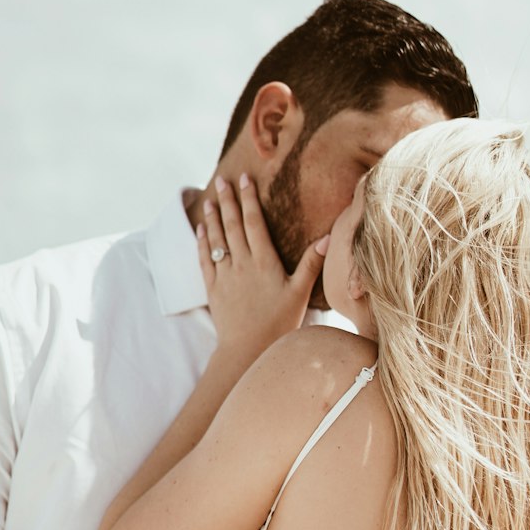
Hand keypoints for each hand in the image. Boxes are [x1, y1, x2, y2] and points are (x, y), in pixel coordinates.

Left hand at [198, 173, 328, 363]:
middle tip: (224, 180)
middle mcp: (242, 264)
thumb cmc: (279, 323)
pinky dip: (202, 242)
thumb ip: (312, 263)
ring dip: (213, 217)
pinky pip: (205, 259)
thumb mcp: (300, 293)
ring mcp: (225, 276)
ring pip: (217, 239)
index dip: (249, 199)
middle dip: (228, 201)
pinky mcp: (213, 288)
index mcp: (264, 262)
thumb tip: (328, 237)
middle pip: (233, 225)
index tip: (245, 180)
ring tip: (211, 198)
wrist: (247, 350)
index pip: (255, 223)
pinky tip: (201, 229)